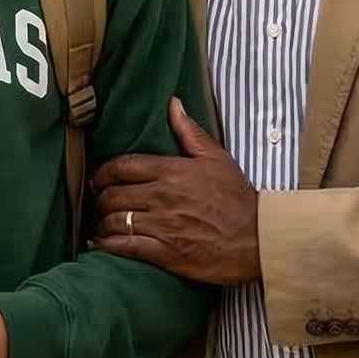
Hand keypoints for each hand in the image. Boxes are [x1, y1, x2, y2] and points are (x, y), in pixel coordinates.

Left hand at [91, 96, 260, 284]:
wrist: (258, 238)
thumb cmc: (238, 198)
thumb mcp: (217, 158)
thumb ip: (190, 131)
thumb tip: (173, 104)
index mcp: (172, 171)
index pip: (123, 166)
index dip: (104, 172)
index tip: (100, 178)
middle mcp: (163, 196)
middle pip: (113, 195)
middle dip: (101, 199)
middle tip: (100, 203)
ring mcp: (163, 225)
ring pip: (115, 221)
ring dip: (103, 223)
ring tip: (102, 223)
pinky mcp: (166, 253)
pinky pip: (125, 247)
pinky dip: (108, 245)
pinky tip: (102, 244)